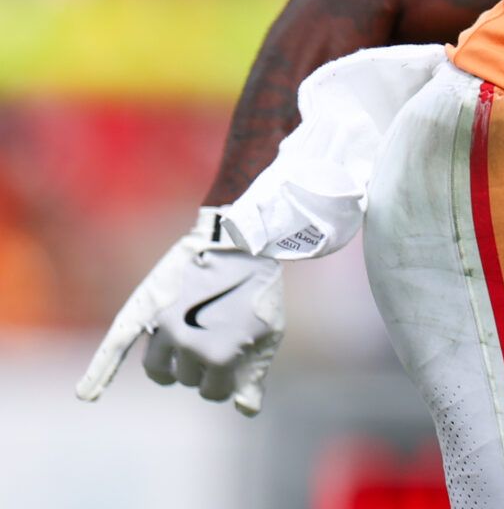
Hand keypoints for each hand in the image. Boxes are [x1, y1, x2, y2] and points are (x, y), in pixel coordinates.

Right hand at [76, 207, 284, 415]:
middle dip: (202, 365)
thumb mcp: (268, 334)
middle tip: (218, 334)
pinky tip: (87, 394)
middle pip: (186, 379)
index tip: (236, 360)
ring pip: (158, 370)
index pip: (215, 393)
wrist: (240, 241)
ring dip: (171, 365)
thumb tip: (245, 411)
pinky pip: (114, 346)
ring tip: (189, 344)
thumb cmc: (258, 291)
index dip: (226, 379)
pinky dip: (99, 371)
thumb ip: (254, 375)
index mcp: (220, 356)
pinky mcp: (144, 310)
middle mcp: (188, 345)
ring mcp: (163, 327)